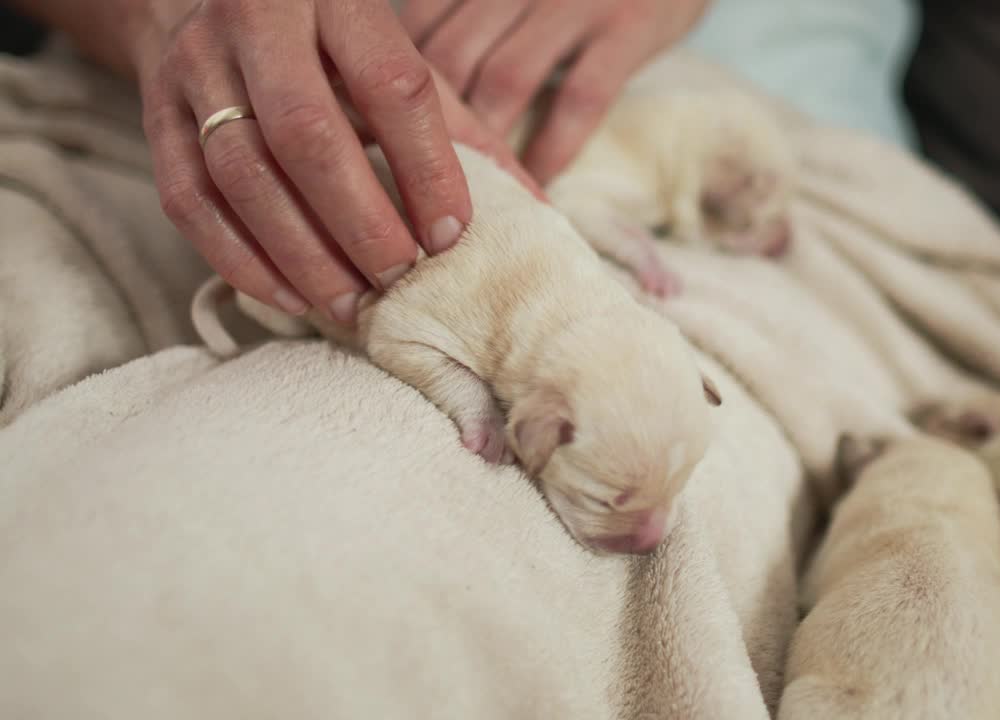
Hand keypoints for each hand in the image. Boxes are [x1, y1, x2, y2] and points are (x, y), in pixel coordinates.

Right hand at [132, 0, 531, 324]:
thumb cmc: (332, 47)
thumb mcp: (398, 64)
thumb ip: (462, 131)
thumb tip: (537, 210)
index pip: (392, 86)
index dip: (427, 169)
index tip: (451, 236)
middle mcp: (258, 23)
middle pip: (306, 135)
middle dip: (359, 222)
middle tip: (398, 279)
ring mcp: (195, 67)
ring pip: (241, 174)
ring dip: (301, 254)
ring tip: (350, 305)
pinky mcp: (154, 113)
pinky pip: (190, 200)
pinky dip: (241, 260)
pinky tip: (291, 297)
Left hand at [402, 0, 710, 183]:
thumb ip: (473, 16)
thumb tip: (419, 87)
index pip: (418, 26)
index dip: (394, 85)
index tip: (383, 136)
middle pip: (450, 57)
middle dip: (428, 126)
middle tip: (418, 183)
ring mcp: (574, 2)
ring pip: (504, 79)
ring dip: (484, 144)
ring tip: (470, 197)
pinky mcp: (628, 27)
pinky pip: (578, 98)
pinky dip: (552, 147)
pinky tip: (538, 184)